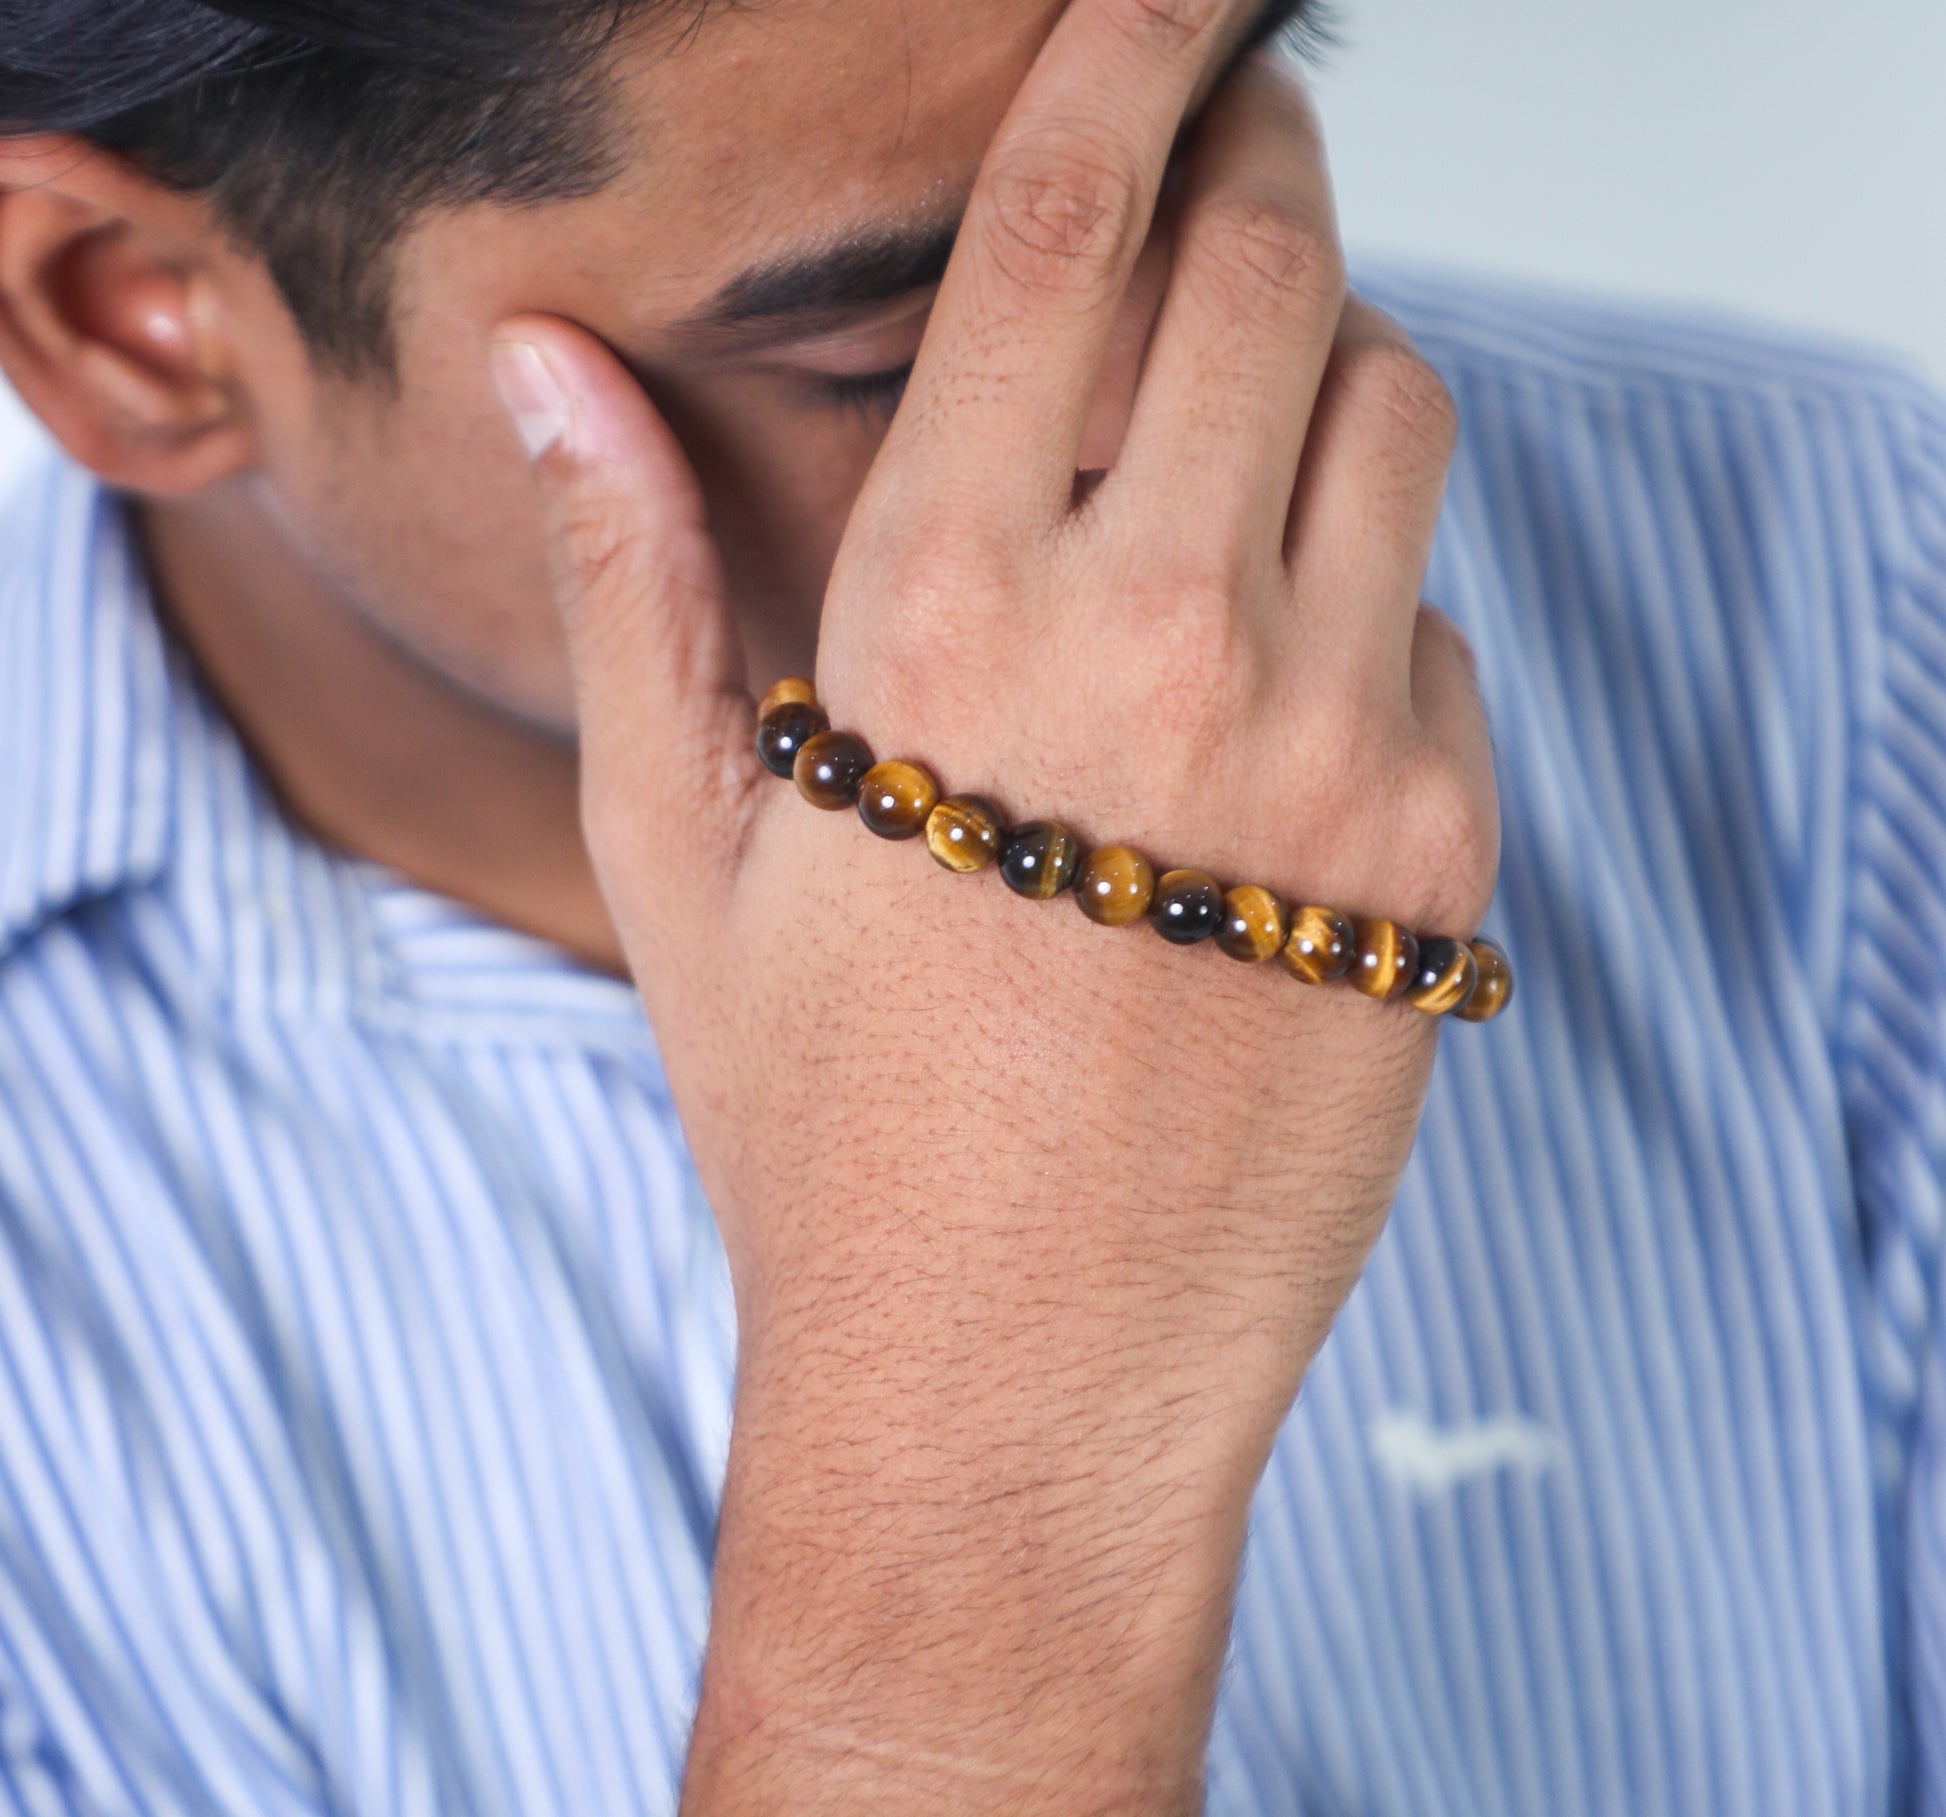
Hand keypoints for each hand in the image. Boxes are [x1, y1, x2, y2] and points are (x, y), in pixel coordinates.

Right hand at [493, 1, 1495, 1807]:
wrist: (1011, 1383)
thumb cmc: (826, 1128)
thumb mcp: (683, 852)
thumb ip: (630, 575)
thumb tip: (545, 365)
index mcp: (942, 613)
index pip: (1060, 228)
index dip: (1121, 59)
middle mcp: (1159, 645)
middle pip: (1274, 264)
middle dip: (1258, 169)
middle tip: (1232, 163)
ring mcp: (1332, 749)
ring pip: (1397, 411)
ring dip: (1327, 374)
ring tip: (1235, 453)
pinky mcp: (1442, 854)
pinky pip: (1445, 622)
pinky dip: (1375, 604)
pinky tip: (1271, 710)